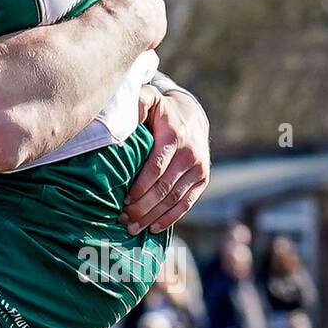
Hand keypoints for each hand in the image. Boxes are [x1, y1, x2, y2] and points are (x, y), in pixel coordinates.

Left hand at [122, 85, 210, 233]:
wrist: (191, 114)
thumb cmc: (160, 110)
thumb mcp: (149, 99)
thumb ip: (137, 103)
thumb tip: (123, 114)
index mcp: (174, 136)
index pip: (156, 167)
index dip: (141, 186)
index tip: (123, 199)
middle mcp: (190, 154)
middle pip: (165, 188)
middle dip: (143, 207)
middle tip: (124, 219)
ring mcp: (199, 168)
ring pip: (175, 199)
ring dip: (154, 216)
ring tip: (133, 228)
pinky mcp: (203, 178)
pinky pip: (187, 203)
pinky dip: (171, 218)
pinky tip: (154, 228)